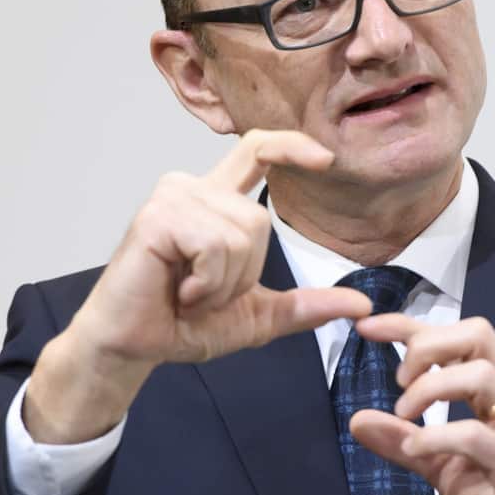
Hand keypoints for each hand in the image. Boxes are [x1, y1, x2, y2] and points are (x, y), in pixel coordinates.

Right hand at [24, 129, 372, 442]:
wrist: (132, 347)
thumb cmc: (181, 324)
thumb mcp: (256, 316)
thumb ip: (306, 305)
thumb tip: (362, 302)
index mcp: (215, 203)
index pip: (257, 151)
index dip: (292, 146)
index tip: (326, 158)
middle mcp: (192, 189)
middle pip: (260, 220)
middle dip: (243, 274)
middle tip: (203, 293)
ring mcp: (173, 198)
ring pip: (241, 234)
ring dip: (222, 282)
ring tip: (188, 292)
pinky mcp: (157, 217)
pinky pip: (215, 246)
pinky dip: (205, 282)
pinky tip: (177, 290)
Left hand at [349, 316, 494, 494]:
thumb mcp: (444, 466)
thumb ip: (403, 441)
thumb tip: (357, 419)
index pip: (458, 336)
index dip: (410, 325)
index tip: (367, 327)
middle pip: (477, 334)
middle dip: (426, 346)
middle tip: (400, 383)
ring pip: (481, 373)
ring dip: (431, 387)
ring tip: (406, 416)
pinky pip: (475, 434)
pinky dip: (436, 435)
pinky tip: (415, 447)